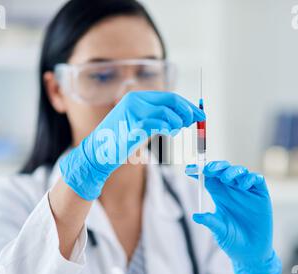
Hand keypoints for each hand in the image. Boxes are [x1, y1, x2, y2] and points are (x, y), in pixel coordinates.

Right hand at [60, 91, 204, 200]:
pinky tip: (169, 132)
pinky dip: (168, 127)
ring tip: (176, 131)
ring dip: (177, 122)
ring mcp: (133, 112)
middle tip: (196, 121)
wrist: (98, 152)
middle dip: (188, 111)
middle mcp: (135, 100)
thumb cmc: (120, 140)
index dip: (187, 105)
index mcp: (137, 98)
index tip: (199, 114)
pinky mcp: (133, 127)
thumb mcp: (140, 124)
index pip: (169, 97)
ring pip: (167, 112)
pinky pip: (158, 123)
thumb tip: (185, 116)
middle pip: (171, 101)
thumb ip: (158, 117)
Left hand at [185, 161, 281, 273]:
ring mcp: (247, 191)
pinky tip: (243, 185)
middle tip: (208, 169)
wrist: (252, 253)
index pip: (208, 178)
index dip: (198, 172)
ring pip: (239, 171)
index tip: (188, 170)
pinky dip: (249, 178)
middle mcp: (232, 190)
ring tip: (225, 178)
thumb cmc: (232, 240)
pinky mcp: (261, 195)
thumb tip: (195, 216)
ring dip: (231, 171)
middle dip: (215, 167)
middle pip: (223, 170)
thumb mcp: (219, 230)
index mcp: (219, 195)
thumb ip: (210, 221)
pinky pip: (257, 179)